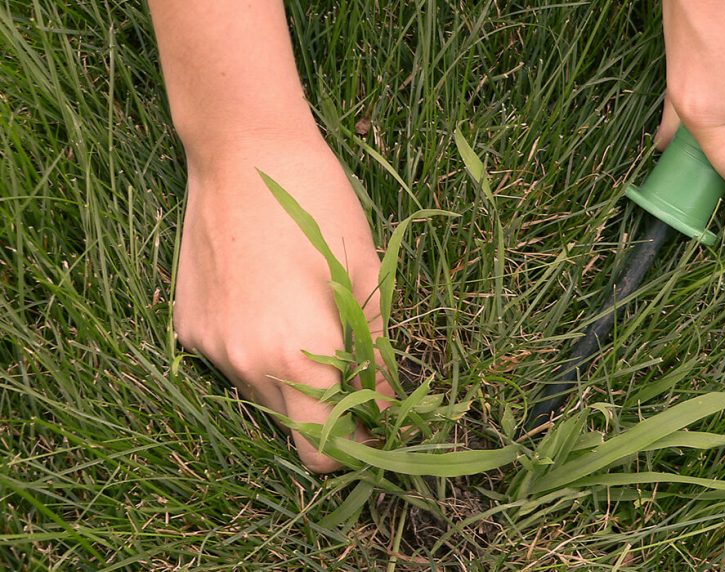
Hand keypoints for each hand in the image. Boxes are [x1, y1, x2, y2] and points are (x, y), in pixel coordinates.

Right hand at [173, 131, 391, 472]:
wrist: (241, 150)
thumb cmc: (319, 205)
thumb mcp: (366, 277)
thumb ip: (377, 353)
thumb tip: (390, 404)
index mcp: (297, 355)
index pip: (324, 450)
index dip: (356, 446)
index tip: (377, 423)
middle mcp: (245, 364)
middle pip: (293, 427)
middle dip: (328, 413)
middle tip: (354, 371)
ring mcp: (209, 347)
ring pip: (261, 396)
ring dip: (292, 380)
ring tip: (309, 322)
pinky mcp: (187, 327)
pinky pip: (231, 363)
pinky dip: (257, 352)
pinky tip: (268, 302)